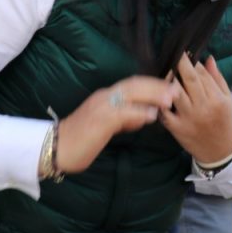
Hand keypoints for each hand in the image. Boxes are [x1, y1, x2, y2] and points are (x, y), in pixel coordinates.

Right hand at [56, 76, 177, 174]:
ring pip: (130, 93)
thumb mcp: (106, 126)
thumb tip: (145, 115)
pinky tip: (151, 116)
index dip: (152, 83)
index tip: (170, 86)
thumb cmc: (81, 140)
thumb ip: (125, 118)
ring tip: (170, 100)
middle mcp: (104, 97)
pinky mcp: (99, 120)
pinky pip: (122, 113)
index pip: (133, 84)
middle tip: (176, 89)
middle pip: (135, 84)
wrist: (55, 149)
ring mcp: (101, 107)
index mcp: (105, 96)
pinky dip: (138, 113)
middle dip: (157, 85)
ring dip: (152, 95)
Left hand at [161, 53, 231, 163]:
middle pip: (189, 80)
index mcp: (217, 99)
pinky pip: (164, 111)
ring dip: (169, 80)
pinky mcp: (177, 128)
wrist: (219, 150)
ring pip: (175, 93)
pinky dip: (160, 101)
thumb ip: (217, 78)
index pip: (202, 75)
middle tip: (174, 57)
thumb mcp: (227, 99)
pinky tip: (158, 94)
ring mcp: (188, 118)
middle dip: (180, 65)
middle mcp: (203, 107)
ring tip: (166, 73)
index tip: (186, 56)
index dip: (193, 63)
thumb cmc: (223, 120)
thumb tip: (208, 58)